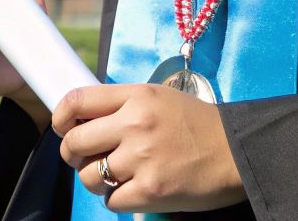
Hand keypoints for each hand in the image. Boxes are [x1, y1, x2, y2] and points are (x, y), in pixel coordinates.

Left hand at [53, 83, 247, 213]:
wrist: (237, 153)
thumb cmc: (198, 125)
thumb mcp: (159, 98)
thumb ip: (122, 105)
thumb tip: (83, 120)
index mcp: (136, 97)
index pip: (77, 100)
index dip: (60, 116)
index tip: (63, 127)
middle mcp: (135, 124)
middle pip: (74, 142)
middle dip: (73, 154)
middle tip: (86, 158)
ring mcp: (142, 159)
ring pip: (89, 176)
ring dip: (97, 180)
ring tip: (116, 176)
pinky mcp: (150, 191)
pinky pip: (111, 200)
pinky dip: (117, 199)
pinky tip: (134, 189)